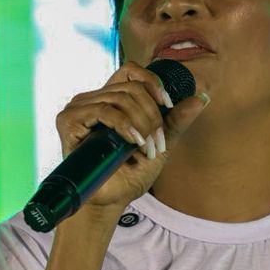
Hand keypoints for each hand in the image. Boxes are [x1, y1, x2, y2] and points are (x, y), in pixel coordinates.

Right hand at [52, 62, 209, 213]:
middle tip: (155, 143)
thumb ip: (177, 120)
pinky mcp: (68, 120)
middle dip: (151, 116)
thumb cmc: (132, 172)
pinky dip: (124, 125)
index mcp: (113, 99)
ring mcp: (79, 107)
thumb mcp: (161, 143)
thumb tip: (200, 98)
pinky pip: (102, 110)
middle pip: (131, 88)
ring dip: (141, 124)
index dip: (153, 83)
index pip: (132, 71)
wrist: (113, 197)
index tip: (168, 105)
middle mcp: (94, 98)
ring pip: (119, 98)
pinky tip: (133, 141)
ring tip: (145, 148)